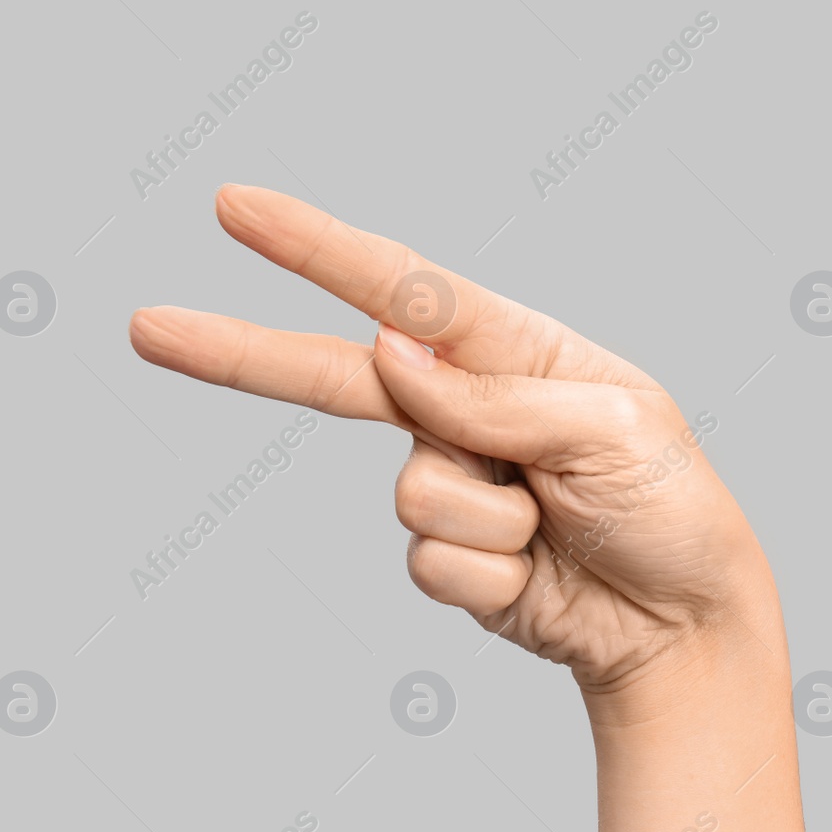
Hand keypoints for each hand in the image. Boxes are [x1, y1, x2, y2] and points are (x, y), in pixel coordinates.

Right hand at [129, 185, 776, 697]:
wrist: (683, 623)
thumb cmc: (669, 506)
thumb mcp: (611, 429)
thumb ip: (497, 397)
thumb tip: (392, 354)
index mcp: (517, 351)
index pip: (403, 290)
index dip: (314, 249)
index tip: (234, 208)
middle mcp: (469, 409)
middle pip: (337, 376)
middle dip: (245, 354)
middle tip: (148, 326)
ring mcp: (454, 483)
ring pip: (414, 493)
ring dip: (492, 520)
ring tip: (555, 524)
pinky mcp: (450, 559)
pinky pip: (429, 564)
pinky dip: (489, 577)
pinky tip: (538, 572)